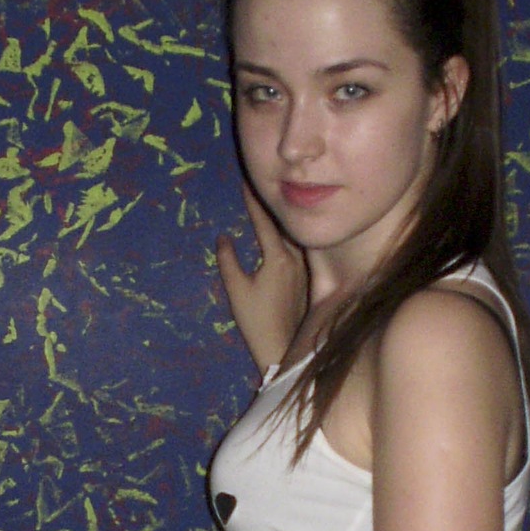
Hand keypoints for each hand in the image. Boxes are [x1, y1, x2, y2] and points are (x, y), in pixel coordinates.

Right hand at [216, 182, 307, 372]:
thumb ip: (228, 260)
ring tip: (271, 207)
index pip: (264, 222)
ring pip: (292, 237)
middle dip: (269, 207)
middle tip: (259, 189)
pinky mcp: (306, 279)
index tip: (246, 183)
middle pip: (282, 225)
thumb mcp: (236, 290)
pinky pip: (298, 249)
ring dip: (281, 221)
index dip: (253, 202)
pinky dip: (288, 238)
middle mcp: (295, 259)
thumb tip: (223, 238)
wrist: (281, 347)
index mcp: (278, 258)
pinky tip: (284, 235)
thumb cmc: (256, 321)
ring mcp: (304, 269)